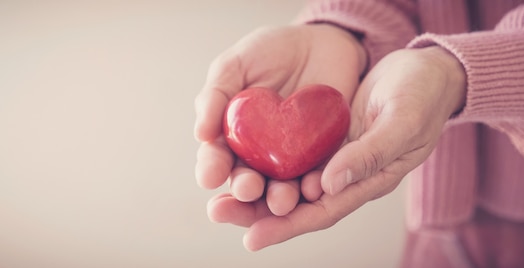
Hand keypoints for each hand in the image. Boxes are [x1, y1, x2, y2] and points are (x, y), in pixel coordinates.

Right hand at [195, 24, 365, 216]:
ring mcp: (290, 158)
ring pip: (281, 188)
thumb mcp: (236, 64)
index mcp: (230, 136)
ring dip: (278, 198)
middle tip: (247, 188)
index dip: (211, 168)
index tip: (210, 176)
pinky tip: (315, 188)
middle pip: (246, 182)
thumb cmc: (270, 52)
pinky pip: (318, 175)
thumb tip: (200, 134)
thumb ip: (215, 95)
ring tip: (281, 201)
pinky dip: (316, 185)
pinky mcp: (322, 156)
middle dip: (244, 189)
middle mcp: (257, 155)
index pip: (217, 158)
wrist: (320, 41)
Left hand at [208, 46, 465, 250]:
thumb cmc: (423, 97)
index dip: (287, 226)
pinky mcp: (326, 135)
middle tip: (218, 211)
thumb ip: (371, 154)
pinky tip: (240, 160)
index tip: (251, 238)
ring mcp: (335, 155)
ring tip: (219, 193)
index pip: (323, 212)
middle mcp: (347, 175)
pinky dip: (267, 160)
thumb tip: (329, 185)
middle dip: (258, 212)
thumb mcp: (402, 123)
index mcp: (369, 180)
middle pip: (297, 204)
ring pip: (289, 181)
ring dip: (255, 189)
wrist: (427, 72)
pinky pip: (292, 153)